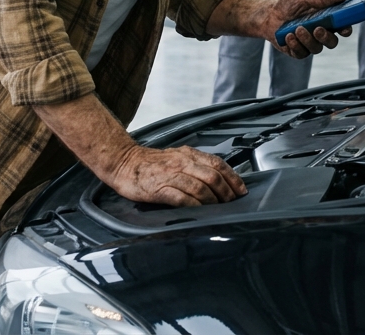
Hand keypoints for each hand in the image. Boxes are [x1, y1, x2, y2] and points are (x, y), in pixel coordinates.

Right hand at [107, 145, 246, 206]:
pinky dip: (195, 206)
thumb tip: (218, 180)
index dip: (233, 178)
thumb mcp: (177, 157)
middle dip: (226, 193)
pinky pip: (182, 198)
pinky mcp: (159, 188)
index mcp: (188, 154)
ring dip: (213, 201)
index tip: (241, 191)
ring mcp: (170, 175)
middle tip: (231, 204)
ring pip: (200, 187)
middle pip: (213, 176)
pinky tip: (200, 211)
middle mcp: (182, 162)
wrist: (124, 163)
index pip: (218, 164)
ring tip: (218, 209)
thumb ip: (195, 165)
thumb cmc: (151, 164)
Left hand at [259, 0, 350, 57]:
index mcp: (327, 20)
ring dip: (307, 39)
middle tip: (317, 29)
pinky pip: (301, 53)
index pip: (342, 27)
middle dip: (326, 37)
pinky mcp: (297, 51)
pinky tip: (288, 36)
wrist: (268, 14)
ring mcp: (309, 44)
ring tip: (297, 29)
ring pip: (316, 49)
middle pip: (332, 42)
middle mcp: (320, 34)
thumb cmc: (289, 4)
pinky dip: (295, 45)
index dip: (346, 29)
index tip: (344, 29)